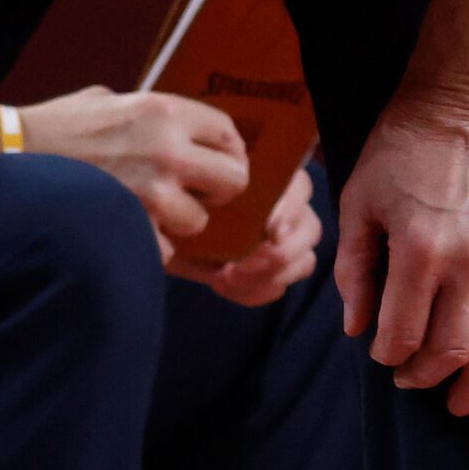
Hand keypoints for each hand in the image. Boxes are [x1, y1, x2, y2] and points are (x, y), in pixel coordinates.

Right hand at [20, 86, 249, 249]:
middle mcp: (166, 149)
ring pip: (199, 221)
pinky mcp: (134, 226)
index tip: (218, 162)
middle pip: (234, 180)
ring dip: (178, 221)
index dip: (229, 150)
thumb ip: (151, 116)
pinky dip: (149, 243)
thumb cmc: (56, 127)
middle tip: (198, 193)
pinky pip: (165, 247)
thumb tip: (184, 133)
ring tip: (150, 211)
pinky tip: (127, 227)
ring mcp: (151, 192)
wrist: (11, 156)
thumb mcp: (108, 100)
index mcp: (162, 111)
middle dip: (218, 190)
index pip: (228, 133)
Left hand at [169, 164, 322, 304]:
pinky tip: (222, 284)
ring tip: (225, 276)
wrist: (158, 225)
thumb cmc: (175, 198)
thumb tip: (232, 197)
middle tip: (240, 263)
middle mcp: (284, 209)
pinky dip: (255, 291)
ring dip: (267, 275)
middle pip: (310, 228)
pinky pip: (280, 287)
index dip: (290, 209)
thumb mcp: (186, 189)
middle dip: (280, 252)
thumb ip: (213, 191)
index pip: (300, 188)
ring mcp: (283, 243)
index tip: (270, 229)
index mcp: (268, 178)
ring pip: (304, 260)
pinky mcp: (272, 272)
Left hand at [335, 97, 468, 415]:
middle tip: (410, 382)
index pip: (403, 334)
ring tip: (458, 400)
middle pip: (452, 349)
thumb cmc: (403, 147)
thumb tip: (357, 329)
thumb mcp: (359, 199)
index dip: (389, 356)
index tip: (381, 357)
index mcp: (418, 252)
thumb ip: (355, 268)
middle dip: (426, 375)